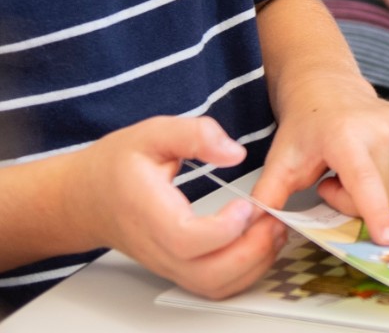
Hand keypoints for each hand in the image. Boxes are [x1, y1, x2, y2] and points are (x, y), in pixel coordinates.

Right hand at [74, 116, 286, 299]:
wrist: (85, 198)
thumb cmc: (117, 165)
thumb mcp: (152, 133)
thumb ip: (194, 135)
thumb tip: (234, 153)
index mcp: (149, 213)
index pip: (187, 240)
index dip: (225, 229)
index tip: (249, 203)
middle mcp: (159, 248)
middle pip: (207, 274)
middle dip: (252, 250)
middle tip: (274, 217)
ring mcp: (168, 264)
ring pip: (214, 286)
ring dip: (253, 264)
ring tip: (273, 228)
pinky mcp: (178, 267)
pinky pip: (214, 285)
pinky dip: (245, 271)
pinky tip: (260, 241)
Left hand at [253, 70, 388, 245]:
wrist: (327, 91)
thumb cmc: (306, 128)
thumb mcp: (280, 163)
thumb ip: (266, 198)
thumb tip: (250, 227)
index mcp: (346, 137)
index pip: (365, 183)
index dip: (375, 214)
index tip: (387, 239)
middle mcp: (382, 128)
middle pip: (384, 199)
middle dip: (359, 203)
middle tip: (336, 182)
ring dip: (381, 194)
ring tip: (356, 172)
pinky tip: (379, 165)